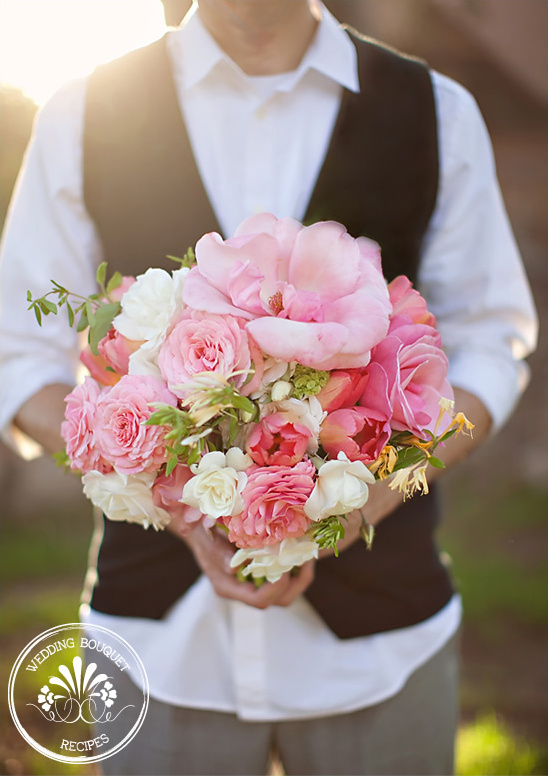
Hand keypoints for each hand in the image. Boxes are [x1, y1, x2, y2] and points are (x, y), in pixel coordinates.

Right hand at [168, 516, 314, 608]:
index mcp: (228, 588)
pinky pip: (286, 577)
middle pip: (278, 600)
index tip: (285, 567)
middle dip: (296, 583)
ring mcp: (254, 582)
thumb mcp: (205, 541)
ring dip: (301, 576)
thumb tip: (233, 568)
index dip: (276, 587)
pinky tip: (302, 549)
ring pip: (286, 592)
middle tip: (304, 560)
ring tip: (308, 554)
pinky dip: (297, 566)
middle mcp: (243, 589)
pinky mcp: (263, 571)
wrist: (200, 528)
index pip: (259, 600)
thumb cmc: (201, 533)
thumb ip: (218, 554)